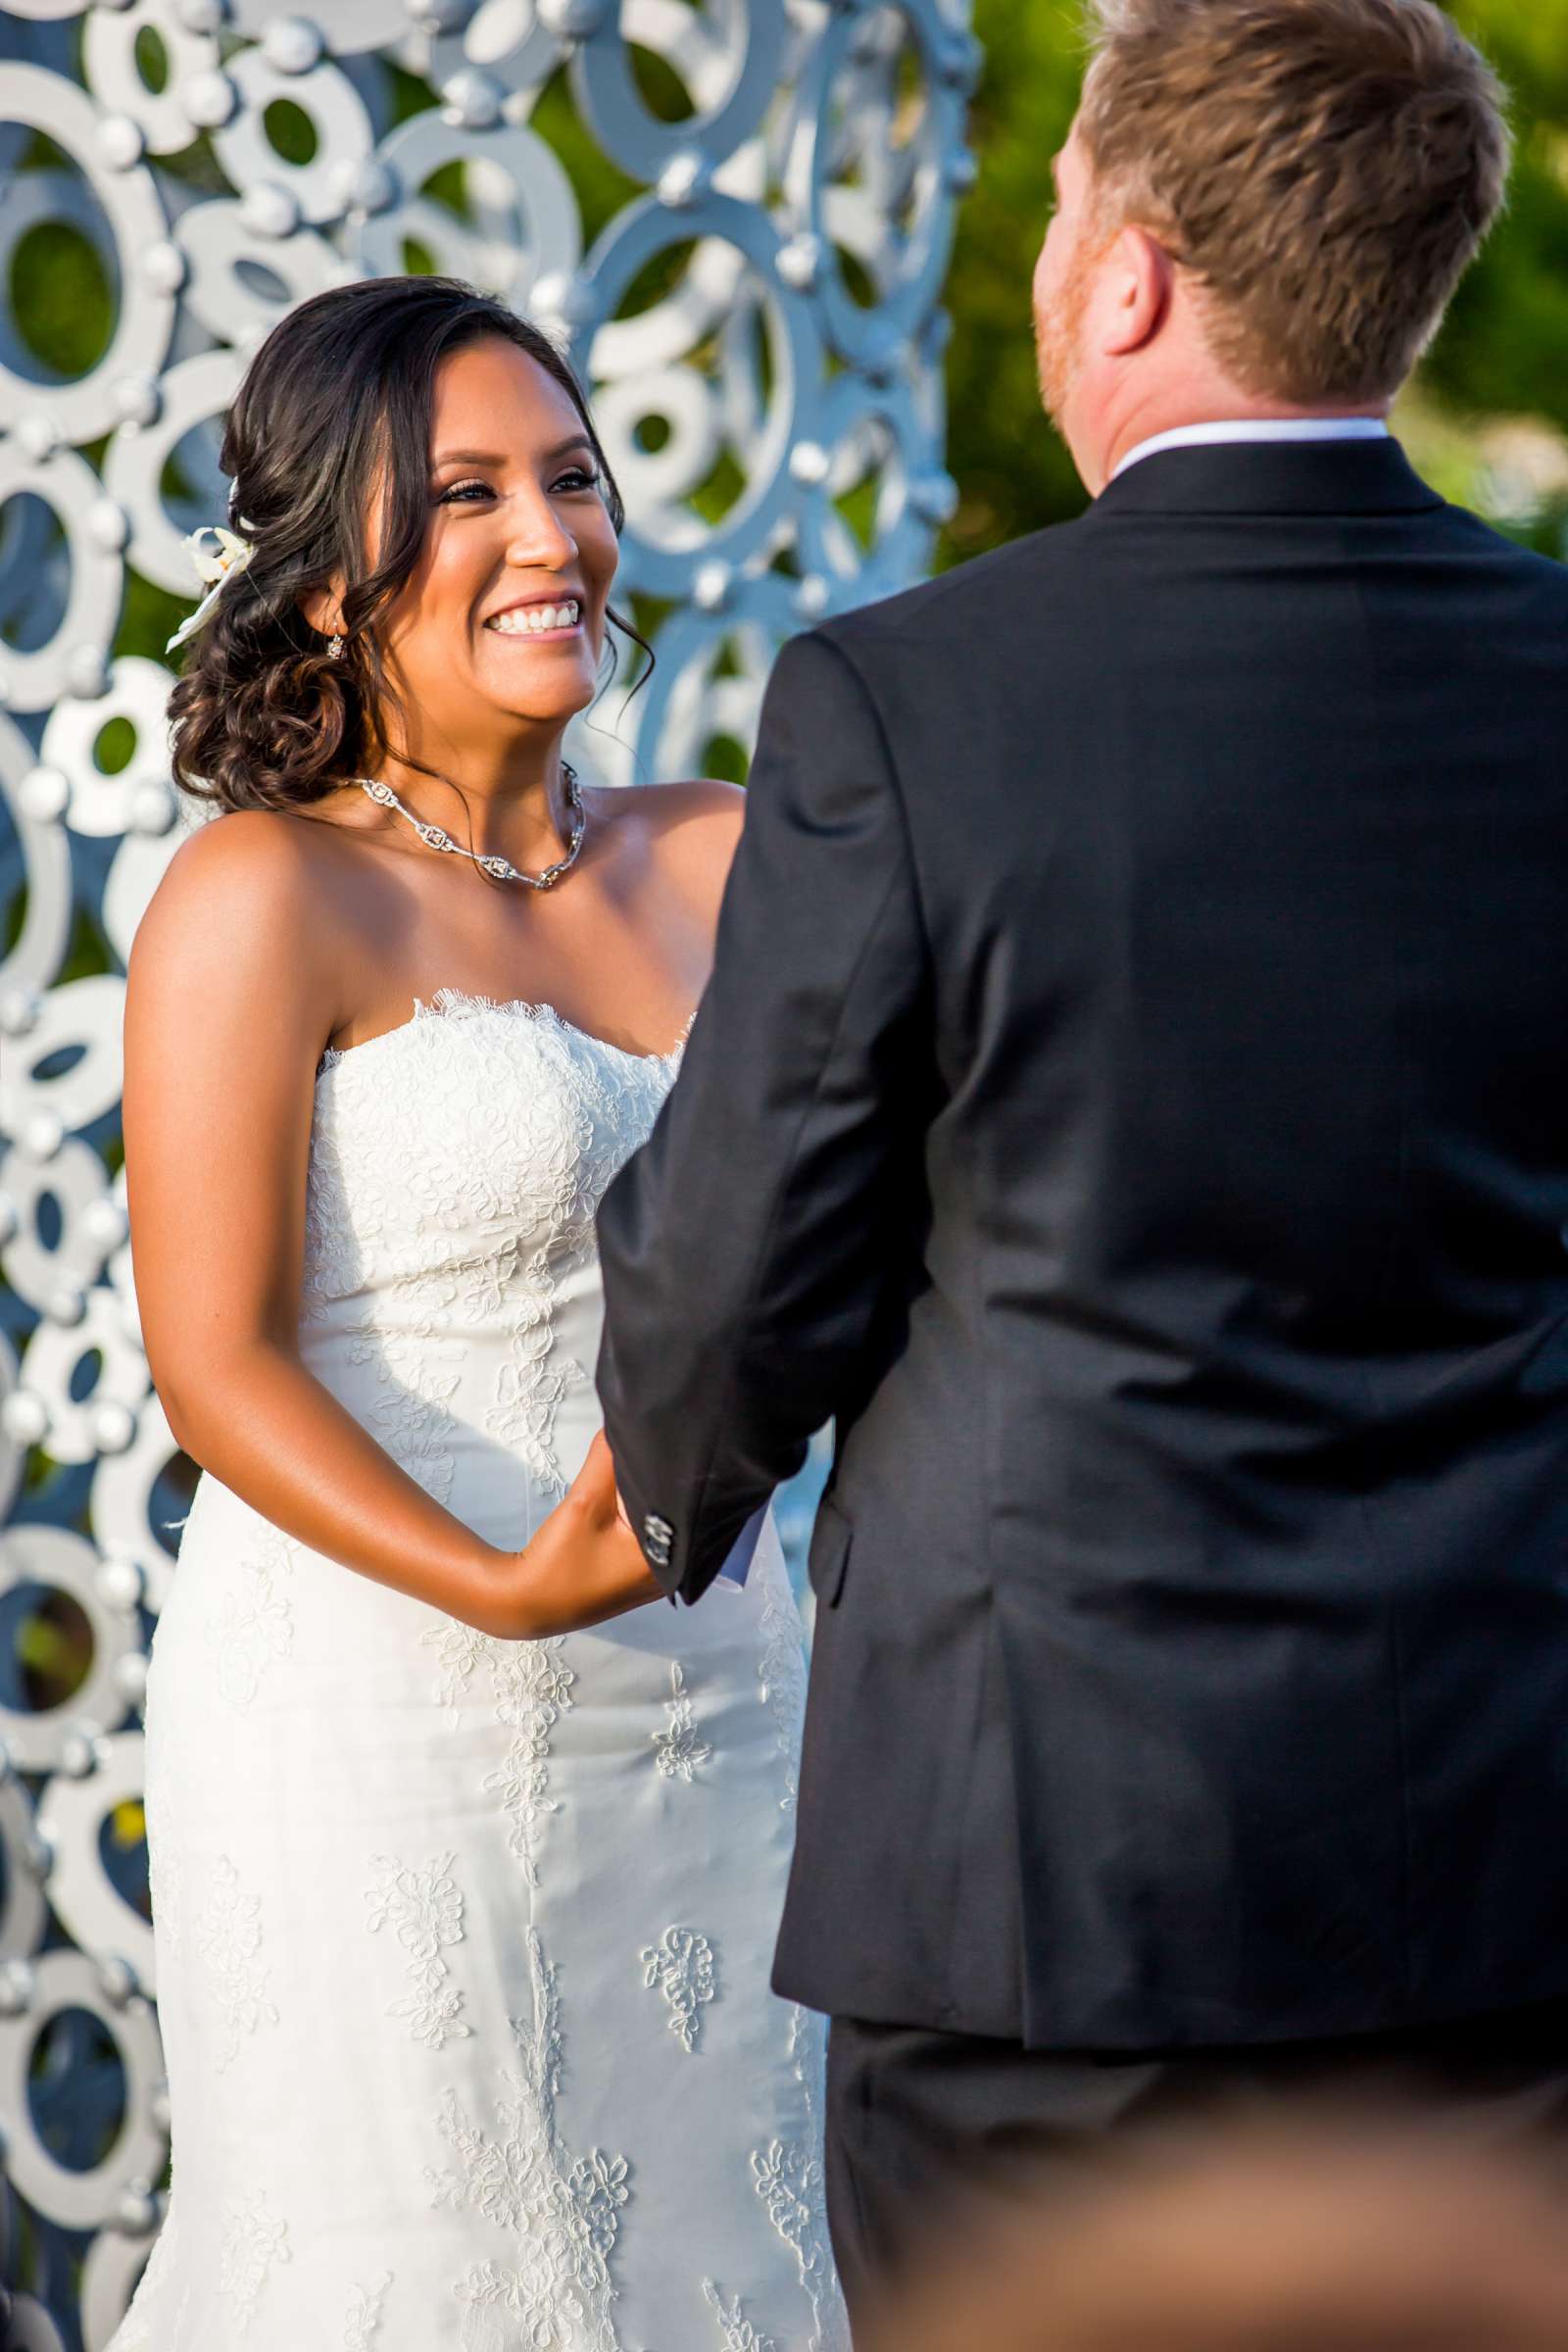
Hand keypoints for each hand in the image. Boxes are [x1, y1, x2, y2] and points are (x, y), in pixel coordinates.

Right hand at [473, 1432, 663, 1639]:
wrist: (525, 1605)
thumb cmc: (556, 1563)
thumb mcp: (584, 1503)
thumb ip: (606, 1459)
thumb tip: (620, 1425)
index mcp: (670, 1560)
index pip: (681, 1498)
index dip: (668, 1466)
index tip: (655, 1440)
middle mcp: (672, 1573)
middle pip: (674, 1509)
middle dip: (656, 1480)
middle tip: (640, 1447)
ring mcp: (656, 1578)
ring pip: (661, 1521)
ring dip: (644, 1497)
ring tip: (629, 1470)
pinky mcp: (639, 1575)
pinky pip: (650, 1535)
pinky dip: (639, 1515)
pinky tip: (623, 1500)